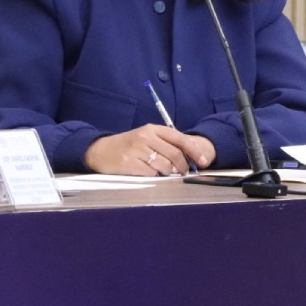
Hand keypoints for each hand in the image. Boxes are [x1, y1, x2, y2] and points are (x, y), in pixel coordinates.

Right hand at [83, 124, 214, 175]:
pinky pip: (151, 173)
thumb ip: (165, 144)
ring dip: (168, 173)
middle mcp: (145, 137)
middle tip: (183, 173)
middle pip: (175, 155)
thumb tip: (189, 157)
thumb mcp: (145, 138)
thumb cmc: (127, 146)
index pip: (179, 138)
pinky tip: (147, 172)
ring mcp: (136, 150)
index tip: (204, 161)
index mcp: (151, 129)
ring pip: (165, 166)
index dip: (194, 151)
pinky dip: (154, 176)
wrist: (100, 151)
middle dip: (183, 167)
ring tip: (161, 172)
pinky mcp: (130, 163)